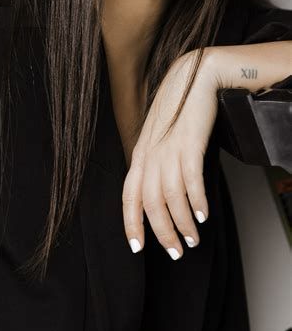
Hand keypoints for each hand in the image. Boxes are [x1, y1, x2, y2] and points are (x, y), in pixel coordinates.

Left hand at [122, 49, 217, 259]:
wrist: (193, 78)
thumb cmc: (177, 111)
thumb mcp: (158, 138)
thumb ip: (154, 163)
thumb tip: (158, 193)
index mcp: (139, 156)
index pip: (129, 196)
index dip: (130, 224)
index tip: (137, 248)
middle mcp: (150, 155)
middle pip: (150, 204)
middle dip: (162, 233)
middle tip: (176, 252)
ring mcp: (169, 149)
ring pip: (170, 198)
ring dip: (182, 224)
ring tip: (193, 239)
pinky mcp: (189, 143)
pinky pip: (191, 181)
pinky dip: (197, 202)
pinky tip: (203, 215)